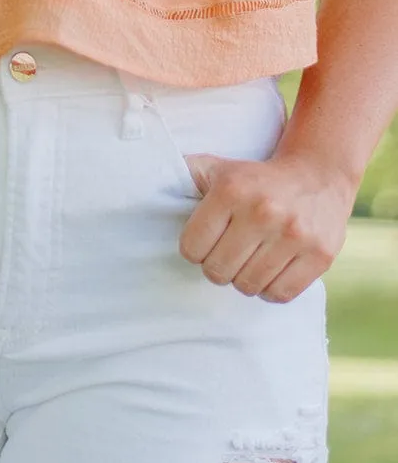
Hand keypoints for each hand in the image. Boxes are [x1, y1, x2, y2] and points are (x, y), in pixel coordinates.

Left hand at [178, 149, 355, 302]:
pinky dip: (270, 290)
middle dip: (217, 267)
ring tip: (249, 259)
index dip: (194, 249)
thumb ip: (184, 175)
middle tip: (226, 254)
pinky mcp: (319, 255)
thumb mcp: (217, 167)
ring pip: (248, 286)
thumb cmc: (255, 178)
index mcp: (231, 190)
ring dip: (243, 279)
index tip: (205, 242)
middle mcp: (263, 212)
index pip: (192, 247)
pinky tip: (270, 270)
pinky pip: (280, 295)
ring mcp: (294, 235)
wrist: (317, 175)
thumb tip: (142, 180)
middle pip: (218, 272)